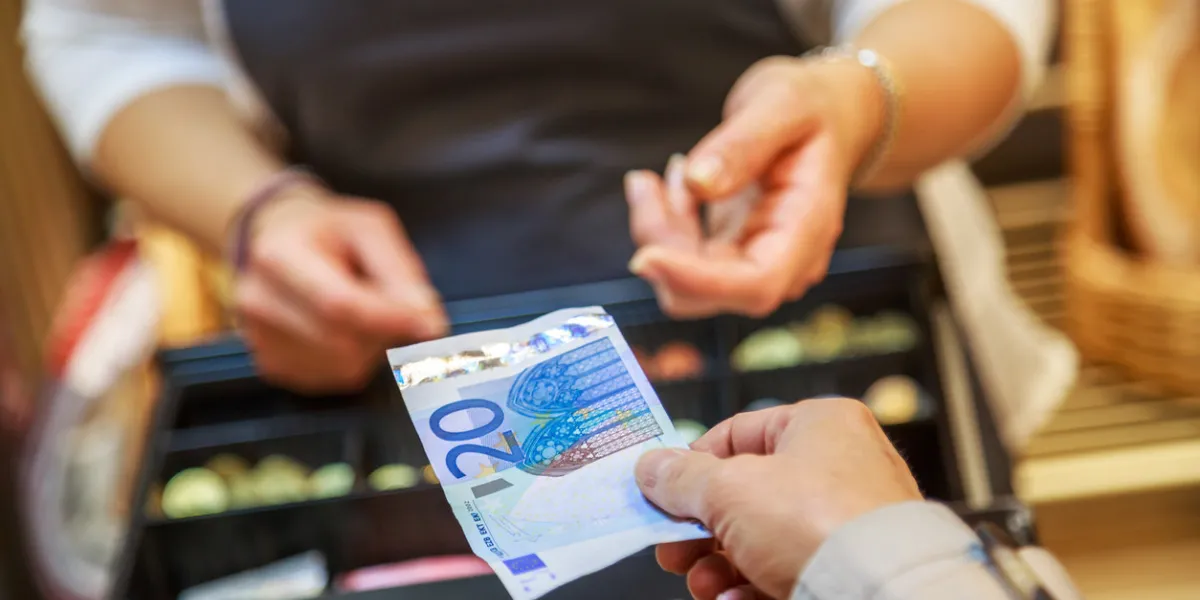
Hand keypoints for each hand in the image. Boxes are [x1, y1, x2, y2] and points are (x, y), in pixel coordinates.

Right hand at [234, 184, 447, 392]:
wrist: (275, 240)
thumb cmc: (328, 231)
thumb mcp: (370, 228)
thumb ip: (401, 272)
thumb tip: (429, 322)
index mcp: (279, 256)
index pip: (339, 304)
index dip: (391, 320)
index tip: (432, 325)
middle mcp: (260, 301)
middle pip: (343, 342)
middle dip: (384, 331)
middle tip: (392, 305)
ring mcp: (259, 340)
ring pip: (343, 367)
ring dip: (371, 347)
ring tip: (362, 311)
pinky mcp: (272, 367)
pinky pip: (334, 379)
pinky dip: (353, 360)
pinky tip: (343, 330)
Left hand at [626, 56, 885, 317]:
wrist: (829, 116)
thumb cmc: (812, 108)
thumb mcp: (783, 102)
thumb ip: (743, 143)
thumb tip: (699, 183)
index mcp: (808, 228)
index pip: (756, 283)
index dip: (698, 281)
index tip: (645, 256)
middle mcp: (784, 259)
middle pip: (710, 291)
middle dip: (663, 244)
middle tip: (646, 181)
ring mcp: (755, 262)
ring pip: (686, 281)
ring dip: (659, 231)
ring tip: (673, 168)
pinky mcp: (730, 256)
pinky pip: (683, 260)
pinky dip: (664, 225)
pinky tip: (676, 182)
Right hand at [635, 399, 921, 599]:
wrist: (880, 594)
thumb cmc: (818, 524)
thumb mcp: (730, 490)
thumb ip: (683, 478)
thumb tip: (651, 467)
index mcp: (819, 426)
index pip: (737, 434)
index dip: (692, 465)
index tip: (661, 494)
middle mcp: (840, 466)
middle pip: (746, 494)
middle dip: (701, 530)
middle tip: (673, 550)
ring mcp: (848, 521)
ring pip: (762, 539)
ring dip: (720, 565)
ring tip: (705, 584)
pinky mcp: (849, 565)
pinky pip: (788, 570)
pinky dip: (753, 586)